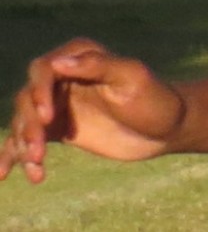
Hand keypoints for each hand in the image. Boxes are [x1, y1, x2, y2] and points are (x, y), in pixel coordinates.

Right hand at [4, 40, 185, 182]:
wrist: (167, 130)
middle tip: (38, 152)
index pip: (44, 71)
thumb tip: (58, 62)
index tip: (48, 116)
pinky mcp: (56, 128)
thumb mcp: (133, 78)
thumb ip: (99, 66)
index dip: (40, 92)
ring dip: (22, 145)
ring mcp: (55, 103)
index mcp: (79, 57)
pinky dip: (14, 156)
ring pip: (24, 122)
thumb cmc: (156, 99)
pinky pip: (27, 140)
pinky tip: (5, 174)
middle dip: (30, 125)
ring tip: (36, 167)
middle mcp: (61, 77)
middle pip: (28, 99)